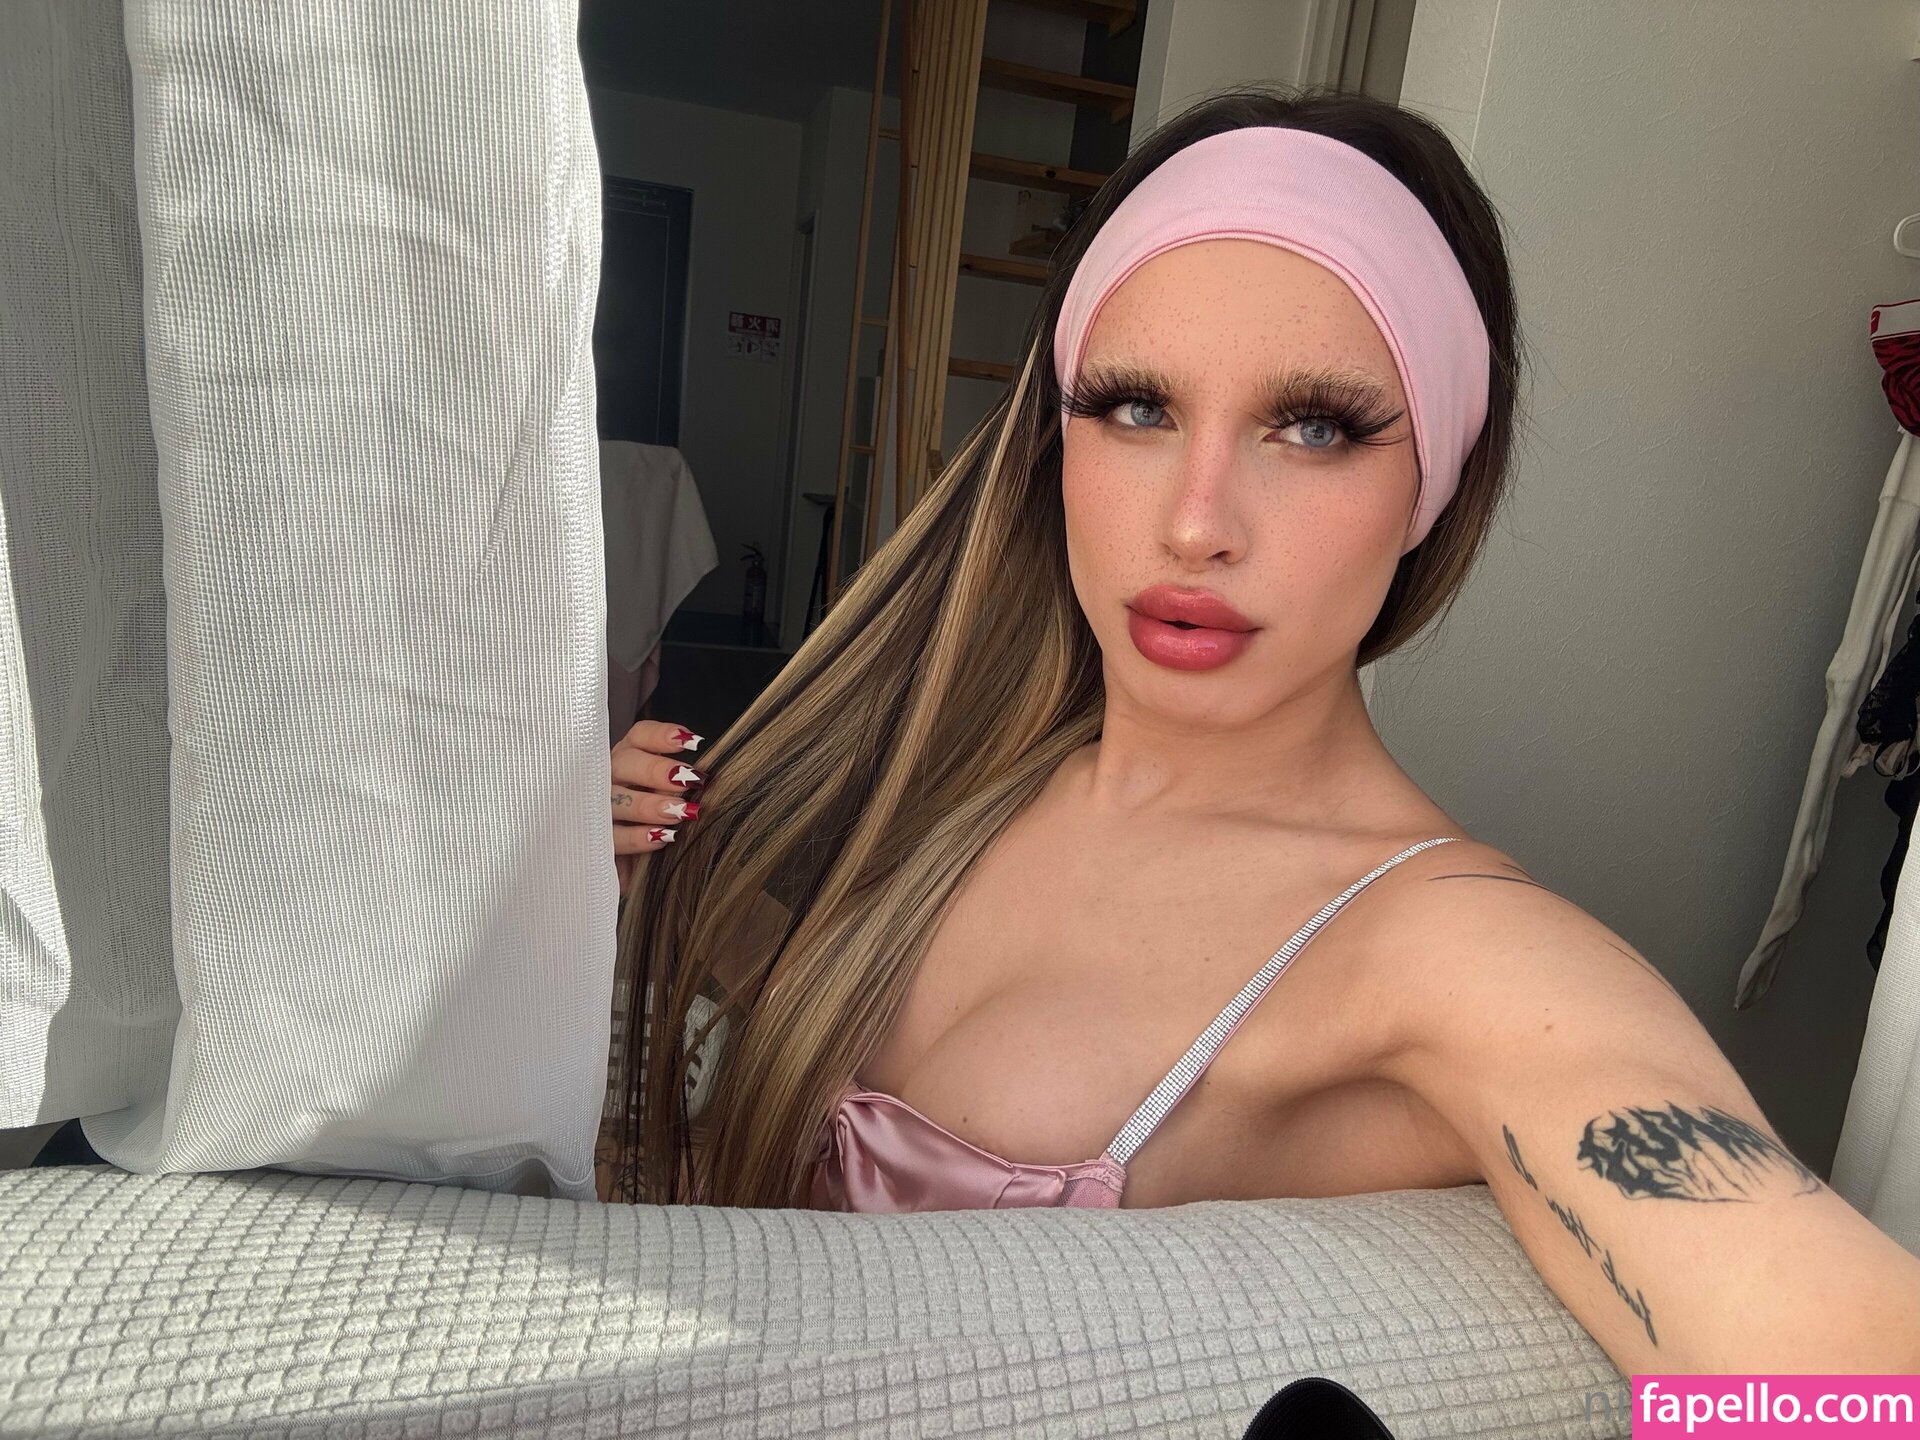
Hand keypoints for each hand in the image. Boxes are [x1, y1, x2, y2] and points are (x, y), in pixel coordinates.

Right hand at [610, 720, 706, 890]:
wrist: (632, 863)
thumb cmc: (659, 819)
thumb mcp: (672, 797)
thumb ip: (683, 782)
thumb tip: (706, 781)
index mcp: (630, 758)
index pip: (640, 736)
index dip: (661, 736)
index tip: (692, 742)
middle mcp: (611, 776)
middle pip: (626, 762)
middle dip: (656, 771)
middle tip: (687, 781)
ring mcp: (599, 807)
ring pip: (616, 798)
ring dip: (648, 805)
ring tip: (678, 812)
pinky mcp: (599, 840)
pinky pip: (613, 836)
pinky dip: (638, 837)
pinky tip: (662, 837)